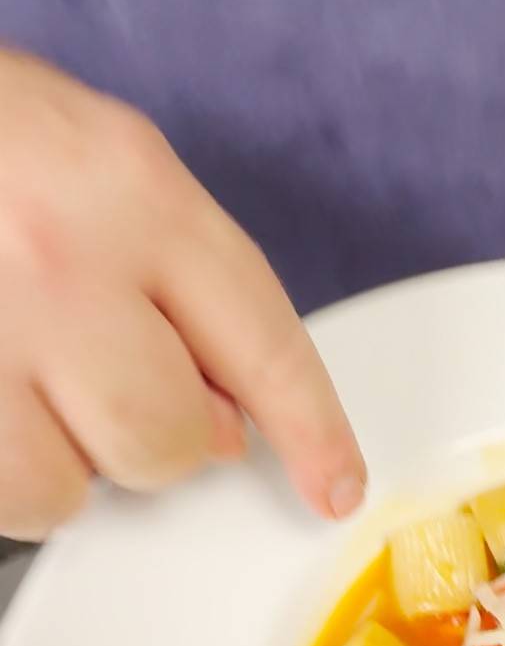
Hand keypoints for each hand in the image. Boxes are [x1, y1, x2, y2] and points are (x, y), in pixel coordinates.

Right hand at [0, 50, 365, 540]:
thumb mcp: (93, 155)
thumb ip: (173, 273)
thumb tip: (226, 416)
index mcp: (125, 186)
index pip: (262, 336)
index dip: (309, 427)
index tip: (333, 480)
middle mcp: (56, 263)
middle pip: (167, 439)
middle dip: (156, 439)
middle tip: (108, 386)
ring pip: (67, 490)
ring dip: (56, 462)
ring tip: (18, 381)